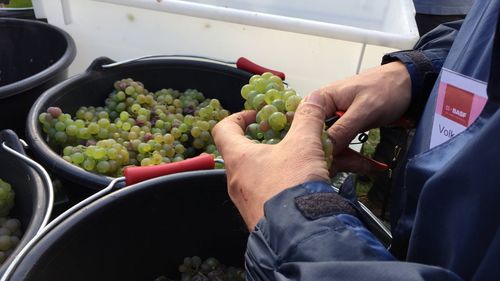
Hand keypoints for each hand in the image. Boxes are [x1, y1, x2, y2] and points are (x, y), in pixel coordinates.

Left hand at [212, 92, 329, 229]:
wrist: (299, 233)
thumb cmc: (292, 186)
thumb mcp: (304, 144)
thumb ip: (307, 119)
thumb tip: (312, 100)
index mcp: (238, 158)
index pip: (222, 129)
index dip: (237, 117)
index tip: (255, 116)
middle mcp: (235, 181)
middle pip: (240, 153)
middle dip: (261, 142)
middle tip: (281, 138)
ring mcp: (244, 202)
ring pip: (253, 175)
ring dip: (271, 163)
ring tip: (295, 160)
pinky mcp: (257, 217)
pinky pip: (263, 194)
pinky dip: (276, 184)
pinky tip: (297, 184)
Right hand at [318, 62, 411, 173]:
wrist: (407, 85)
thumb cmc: (387, 88)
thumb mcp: (365, 109)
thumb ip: (343, 129)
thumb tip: (326, 149)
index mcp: (319, 100)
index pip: (305, 129)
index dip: (313, 146)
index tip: (328, 160)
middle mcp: (321, 112)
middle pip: (314, 140)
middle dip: (331, 156)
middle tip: (350, 164)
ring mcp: (332, 121)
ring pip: (327, 147)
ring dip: (342, 159)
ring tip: (361, 164)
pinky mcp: (342, 129)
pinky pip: (338, 147)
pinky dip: (349, 157)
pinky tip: (362, 162)